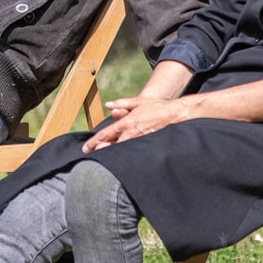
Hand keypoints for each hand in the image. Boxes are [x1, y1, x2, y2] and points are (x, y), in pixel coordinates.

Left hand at [82, 95, 196, 151]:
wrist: (176, 114)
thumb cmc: (158, 107)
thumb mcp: (138, 102)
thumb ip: (122, 104)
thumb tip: (109, 105)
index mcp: (126, 122)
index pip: (106, 134)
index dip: (94, 142)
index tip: (86, 149)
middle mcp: (131, 133)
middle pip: (111, 146)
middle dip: (101, 151)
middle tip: (92, 155)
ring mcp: (139, 141)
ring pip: (121, 151)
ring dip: (112, 155)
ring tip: (104, 159)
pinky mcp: (147, 145)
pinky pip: (133, 152)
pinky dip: (126, 155)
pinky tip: (123, 159)